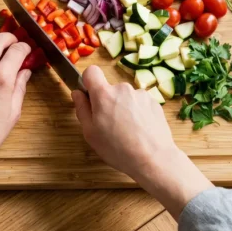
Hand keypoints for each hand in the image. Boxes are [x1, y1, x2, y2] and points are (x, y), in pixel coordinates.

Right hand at [72, 65, 212, 217]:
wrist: (153, 158)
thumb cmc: (118, 149)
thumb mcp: (90, 133)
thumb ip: (82, 109)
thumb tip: (77, 93)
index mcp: (104, 94)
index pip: (91, 71)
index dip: (88, 82)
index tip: (90, 97)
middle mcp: (123, 89)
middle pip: (110, 89)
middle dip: (108, 102)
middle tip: (110, 125)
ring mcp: (140, 94)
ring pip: (126, 97)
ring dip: (124, 108)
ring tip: (127, 131)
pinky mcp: (154, 102)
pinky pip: (139, 104)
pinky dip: (138, 113)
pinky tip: (140, 131)